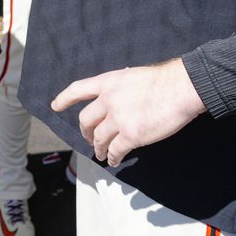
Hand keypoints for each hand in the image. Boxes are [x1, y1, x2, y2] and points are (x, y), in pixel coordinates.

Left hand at [52, 59, 205, 166]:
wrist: (180, 88)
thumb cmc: (164, 80)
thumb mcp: (133, 75)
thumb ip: (121, 87)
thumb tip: (118, 95)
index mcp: (108, 82)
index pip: (78, 89)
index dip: (65, 98)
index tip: (55, 106)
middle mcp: (108, 100)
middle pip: (86, 120)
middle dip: (86, 131)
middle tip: (89, 139)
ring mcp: (118, 118)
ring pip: (99, 138)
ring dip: (98, 148)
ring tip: (101, 154)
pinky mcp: (131, 135)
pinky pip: (115, 150)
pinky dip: (113, 157)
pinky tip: (114, 160)